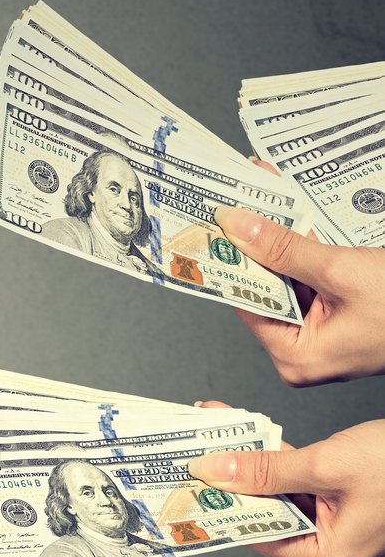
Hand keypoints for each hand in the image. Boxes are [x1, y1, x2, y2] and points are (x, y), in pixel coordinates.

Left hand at [189, 414, 384, 556]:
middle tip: (189, 450)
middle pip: (260, 513)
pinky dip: (272, 458)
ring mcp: (334, 529)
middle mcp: (326, 552)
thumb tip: (212, 471)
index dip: (216, 506)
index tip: (179, 485)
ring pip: (274, 493)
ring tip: (211, 434)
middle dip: (227, 477)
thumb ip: (266, 470)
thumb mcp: (326, 465)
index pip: (253, 535)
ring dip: (246, 461)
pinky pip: (295, 483)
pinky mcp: (339, 505)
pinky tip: (244, 434)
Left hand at [214, 206, 384, 384]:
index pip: (246, 301)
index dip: (231, 260)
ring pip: (289, 282)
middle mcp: (304, 355)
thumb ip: (285, 249)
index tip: (213, 224)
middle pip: (266, 290)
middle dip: (256, 244)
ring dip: (281, 241)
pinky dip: (306, 251)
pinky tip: (295, 218)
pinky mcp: (343, 321)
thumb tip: (237, 227)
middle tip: (237, 201)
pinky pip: (313, 283)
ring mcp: (325, 339)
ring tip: (262, 199)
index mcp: (296, 357)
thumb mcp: (342, 271)